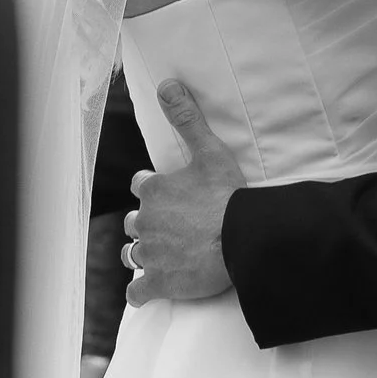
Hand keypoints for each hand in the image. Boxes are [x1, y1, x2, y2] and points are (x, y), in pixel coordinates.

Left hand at [125, 83, 240, 304]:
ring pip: (133, 255)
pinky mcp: (159, 283)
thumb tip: (166, 84)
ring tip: (161, 256)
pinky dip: (141, 293)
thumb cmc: (229, 196)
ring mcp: (151, 254)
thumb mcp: (210, 151)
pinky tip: (148, 292)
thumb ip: (187, 118)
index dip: (152, 190)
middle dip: (147, 225)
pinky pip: (138, 293)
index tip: (166, 195)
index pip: (141, 187)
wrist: (243, 239)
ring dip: (143, 255)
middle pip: (135, 223)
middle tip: (170, 229)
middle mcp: (146, 221)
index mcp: (154, 190)